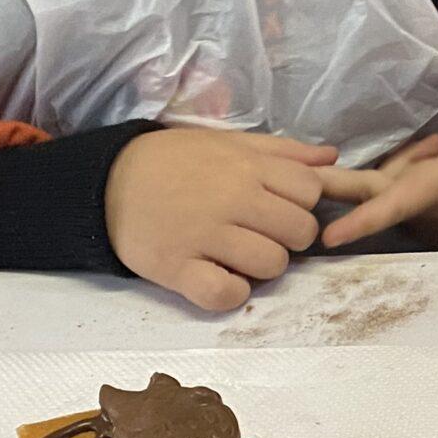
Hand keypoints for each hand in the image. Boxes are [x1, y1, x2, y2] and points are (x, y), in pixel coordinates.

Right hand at [106, 129, 334, 313]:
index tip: (279, 207)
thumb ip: (281, 151)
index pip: (310, 191)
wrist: (106, 182)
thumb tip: (331, 157)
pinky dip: (230, 293)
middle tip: (262, 235)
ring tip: (239, 257)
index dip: (302, 204)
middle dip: (289, 238)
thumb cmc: (174, 161)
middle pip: (300, 231)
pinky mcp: (176, 268)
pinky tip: (219, 278)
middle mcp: (232, 199)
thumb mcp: (227, 142)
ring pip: (272, 265)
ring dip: (263, 268)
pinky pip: (226, 295)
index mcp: (247, 167)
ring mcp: (204, 235)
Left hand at [315, 109, 437, 249]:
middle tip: (324, 161)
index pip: (391, 206)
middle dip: (343, 179)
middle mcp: (423, 212)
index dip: (360, 221)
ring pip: (388, 183)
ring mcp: (424, 218)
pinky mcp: (428, 217)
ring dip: (402, 163)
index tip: (327, 238)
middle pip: (373, 190)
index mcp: (436, 192)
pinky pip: (402, 189)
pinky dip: (412, 171)